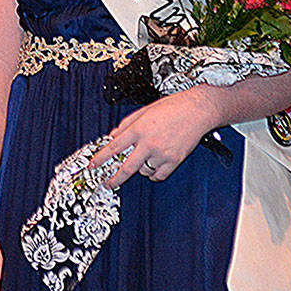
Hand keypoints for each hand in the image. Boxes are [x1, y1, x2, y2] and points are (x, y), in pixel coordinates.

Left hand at [90, 84, 220, 187]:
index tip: (92, 166)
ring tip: (146, 156)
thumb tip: (113, 136)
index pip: (113, 147)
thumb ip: (126, 124)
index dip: (100, 158)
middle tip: (108, 183)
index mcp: (138, 128)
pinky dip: (153, 174)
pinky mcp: (174, 160)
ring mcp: (162, 153)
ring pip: (143, 171)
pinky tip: (154, 165)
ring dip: (140, 168)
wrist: (197, 110)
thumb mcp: (144, 110)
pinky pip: (158, 175)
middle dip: (115, 179)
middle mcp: (148, 143)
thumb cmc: (172, 107)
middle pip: (127, 167)